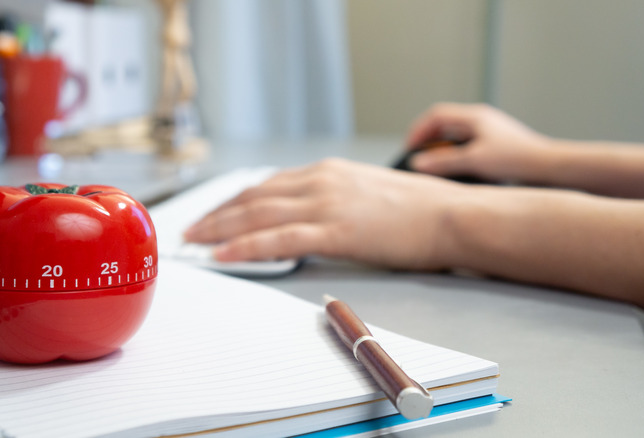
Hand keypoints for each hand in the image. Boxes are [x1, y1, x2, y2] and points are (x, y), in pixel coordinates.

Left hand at [184, 159, 466, 268]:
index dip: (234, 201)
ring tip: (195, 242)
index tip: (214, 213)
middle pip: (254, 198)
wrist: (452, 215)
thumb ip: (334, 199)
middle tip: (190, 229)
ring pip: (259, 215)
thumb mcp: (367, 192)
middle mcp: (321, 181)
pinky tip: (224, 255)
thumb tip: (309, 216)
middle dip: (217, 215)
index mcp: (328, 172)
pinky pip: (280, 239)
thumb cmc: (418, 209)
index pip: (267, 185)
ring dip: (221, 230)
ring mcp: (327, 204)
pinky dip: (247, 247)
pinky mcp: (337, 230)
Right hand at [405, 103, 551, 181]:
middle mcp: (482, 120)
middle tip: (419, 158)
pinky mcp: (497, 145)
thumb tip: (418, 163)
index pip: (436, 115)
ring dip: (443, 150)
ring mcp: (490, 132)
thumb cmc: (517, 159)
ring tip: (436, 166)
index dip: (419, 131)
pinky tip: (457, 172)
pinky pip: (468, 147)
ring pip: (456, 137)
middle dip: (429, 141)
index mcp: (475, 116)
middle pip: (445, 124)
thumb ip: (443, 162)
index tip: (410, 149)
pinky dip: (456, 157)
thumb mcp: (474, 161)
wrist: (550, 167)